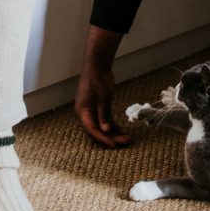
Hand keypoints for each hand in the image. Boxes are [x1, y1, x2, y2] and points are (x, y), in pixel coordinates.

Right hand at [75, 26, 130, 147]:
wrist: (97, 66)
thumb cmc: (97, 80)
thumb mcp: (103, 98)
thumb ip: (104, 115)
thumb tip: (106, 130)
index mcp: (82, 112)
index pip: (92, 130)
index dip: (103, 139)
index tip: (114, 144)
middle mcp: (85, 114)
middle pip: (98, 131)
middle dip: (112, 137)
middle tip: (125, 142)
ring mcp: (92, 111)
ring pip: (103, 126)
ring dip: (115, 133)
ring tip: (127, 138)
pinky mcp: (99, 108)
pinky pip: (106, 120)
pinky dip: (114, 125)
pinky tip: (125, 130)